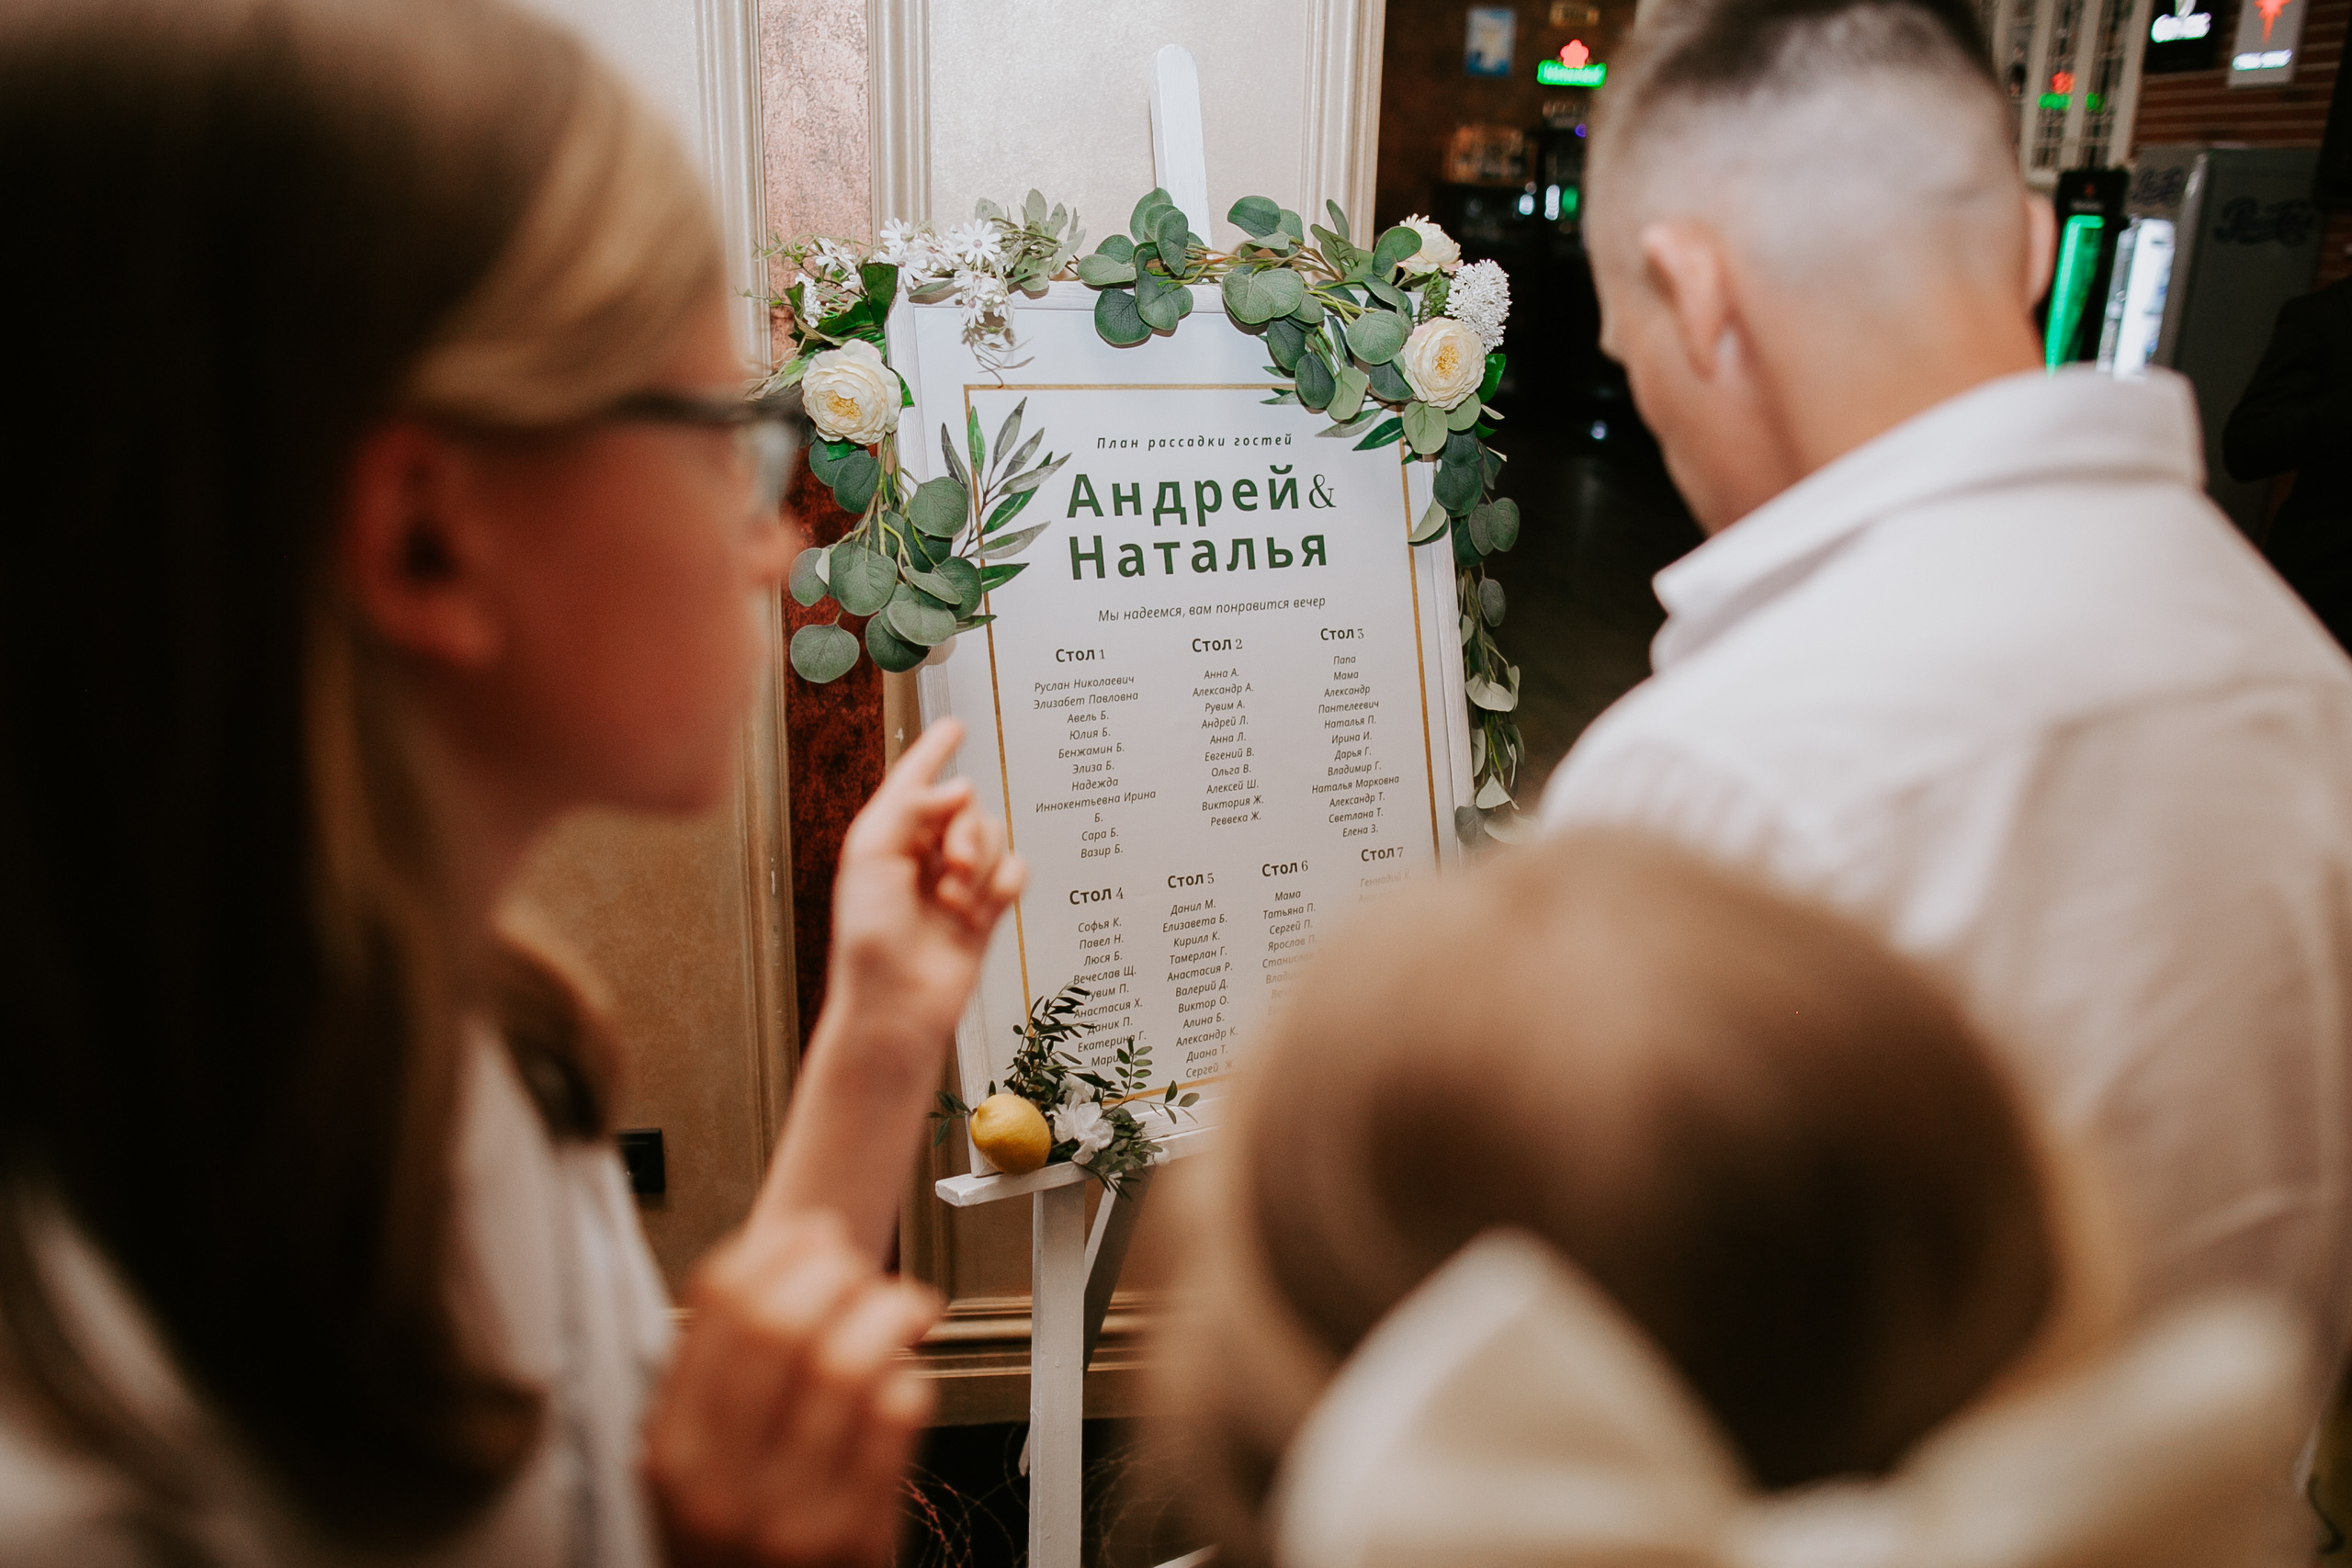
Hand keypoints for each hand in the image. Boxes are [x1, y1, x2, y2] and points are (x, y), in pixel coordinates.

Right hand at [646, 1212, 939, 1567]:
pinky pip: (892, 1419)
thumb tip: (784, 1258)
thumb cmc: (739, 1550)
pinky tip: (908, 1374)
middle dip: (833, 1271)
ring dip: (887, 1312)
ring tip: (903, 1305)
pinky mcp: (852, 1536)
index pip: (715, 1309)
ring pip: (846, 1363)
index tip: (809, 1234)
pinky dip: (910, 1377)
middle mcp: (720, 1484)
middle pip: (779, 1323)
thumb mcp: (697, 1470)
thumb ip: (720, 1382)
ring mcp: (787, 1514)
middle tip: (859, 1267)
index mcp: (671, 1450)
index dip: (774, 1249)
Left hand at [752, 718, 1024, 1251]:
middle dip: (963, 829)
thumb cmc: (869, 938)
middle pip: (966, 806)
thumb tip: (959, 787)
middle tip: (947, 865)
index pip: (914, 782)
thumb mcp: (871, 856)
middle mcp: (921, 854)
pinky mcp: (985, 909)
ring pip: (993, 836)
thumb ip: (909, 807)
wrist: (897, 1006)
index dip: (934, 751)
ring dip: (979, 862)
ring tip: (955, 901)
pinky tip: (985, 907)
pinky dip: (1004, 883)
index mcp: (886, 837)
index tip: (953, 727)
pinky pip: (1014, 871)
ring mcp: (955, 882)